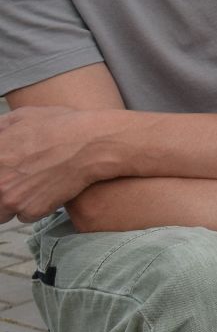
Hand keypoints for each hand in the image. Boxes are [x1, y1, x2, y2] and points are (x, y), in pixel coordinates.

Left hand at [0, 106, 106, 220]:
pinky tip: (47, 191)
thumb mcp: (23, 116)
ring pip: (1, 212)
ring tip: (30, 186)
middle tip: (16, 181)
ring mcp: (11, 197)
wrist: (93, 144)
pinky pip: (24, 216)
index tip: (5, 174)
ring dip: (12, 202)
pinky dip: (33, 207)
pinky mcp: (30, 210)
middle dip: (3, 188)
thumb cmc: (61, 125)